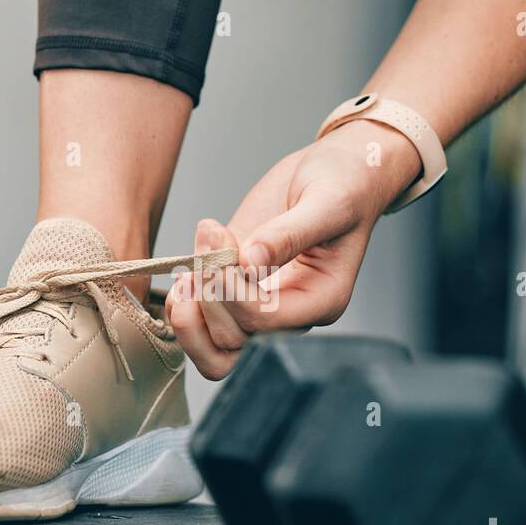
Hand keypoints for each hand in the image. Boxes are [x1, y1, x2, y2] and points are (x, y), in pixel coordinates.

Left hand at [166, 119, 419, 378]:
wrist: (335, 174)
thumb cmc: (343, 186)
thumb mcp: (327, 201)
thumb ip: (289, 233)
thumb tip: (250, 260)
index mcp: (321, 300)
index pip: (265, 321)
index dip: (233, 290)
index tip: (223, 246)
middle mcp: (290, 314)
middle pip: (234, 344)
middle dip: (210, 296)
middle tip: (209, 244)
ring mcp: (259, 307)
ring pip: (214, 349)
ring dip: (191, 313)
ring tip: (190, 268)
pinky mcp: (235, 293)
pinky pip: (201, 327)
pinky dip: (183, 307)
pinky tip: (188, 269)